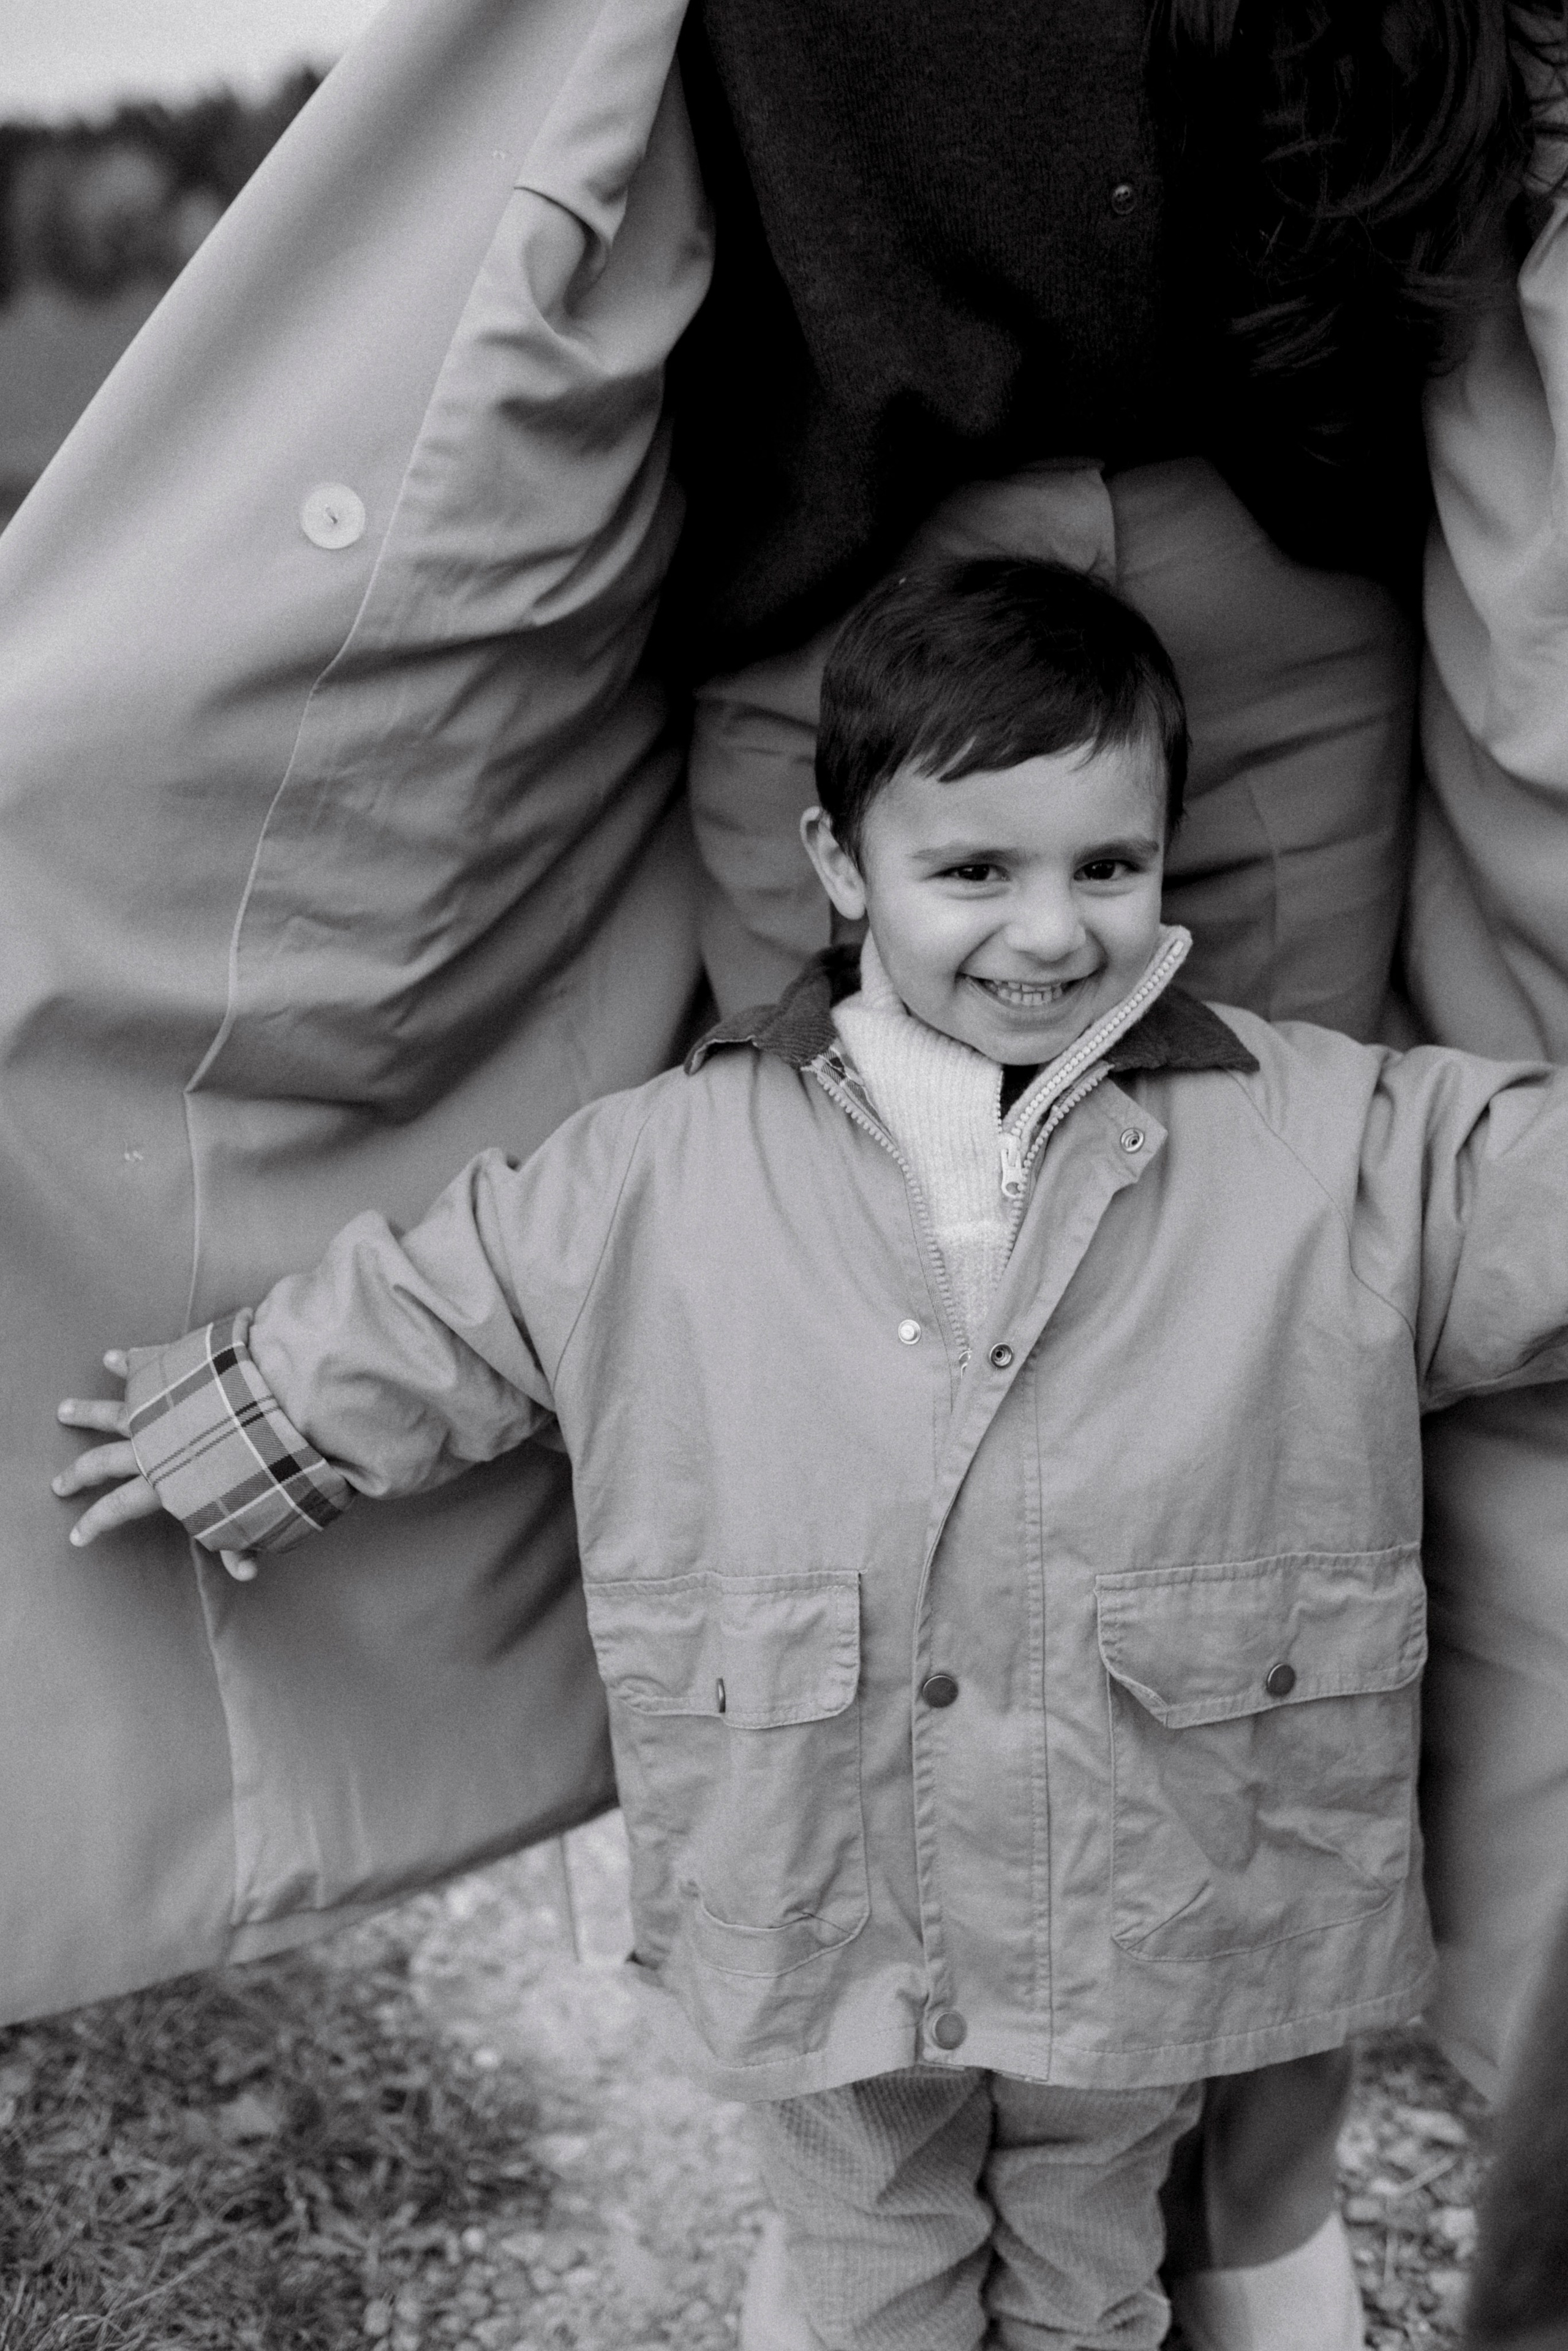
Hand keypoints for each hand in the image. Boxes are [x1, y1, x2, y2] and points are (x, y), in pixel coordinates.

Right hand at [54, 1350, 257, 1581]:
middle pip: (103, 1462)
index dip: (96, 1523)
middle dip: (79, 1474)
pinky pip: (147, 1365)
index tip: (76, 1536)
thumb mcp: (250, 1511)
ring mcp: (162, 1408)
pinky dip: (129, 1360)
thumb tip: (246, 1576)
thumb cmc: (262, 1463)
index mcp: (166, 1480)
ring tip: (63, 1410)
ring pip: (113, 1411)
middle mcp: (154, 1445)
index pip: (121, 1507)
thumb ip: (243, 1541)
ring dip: (87, 1412)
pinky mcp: (178, 1378)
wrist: (273, 1404)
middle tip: (57, 1483)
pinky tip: (113, 1357)